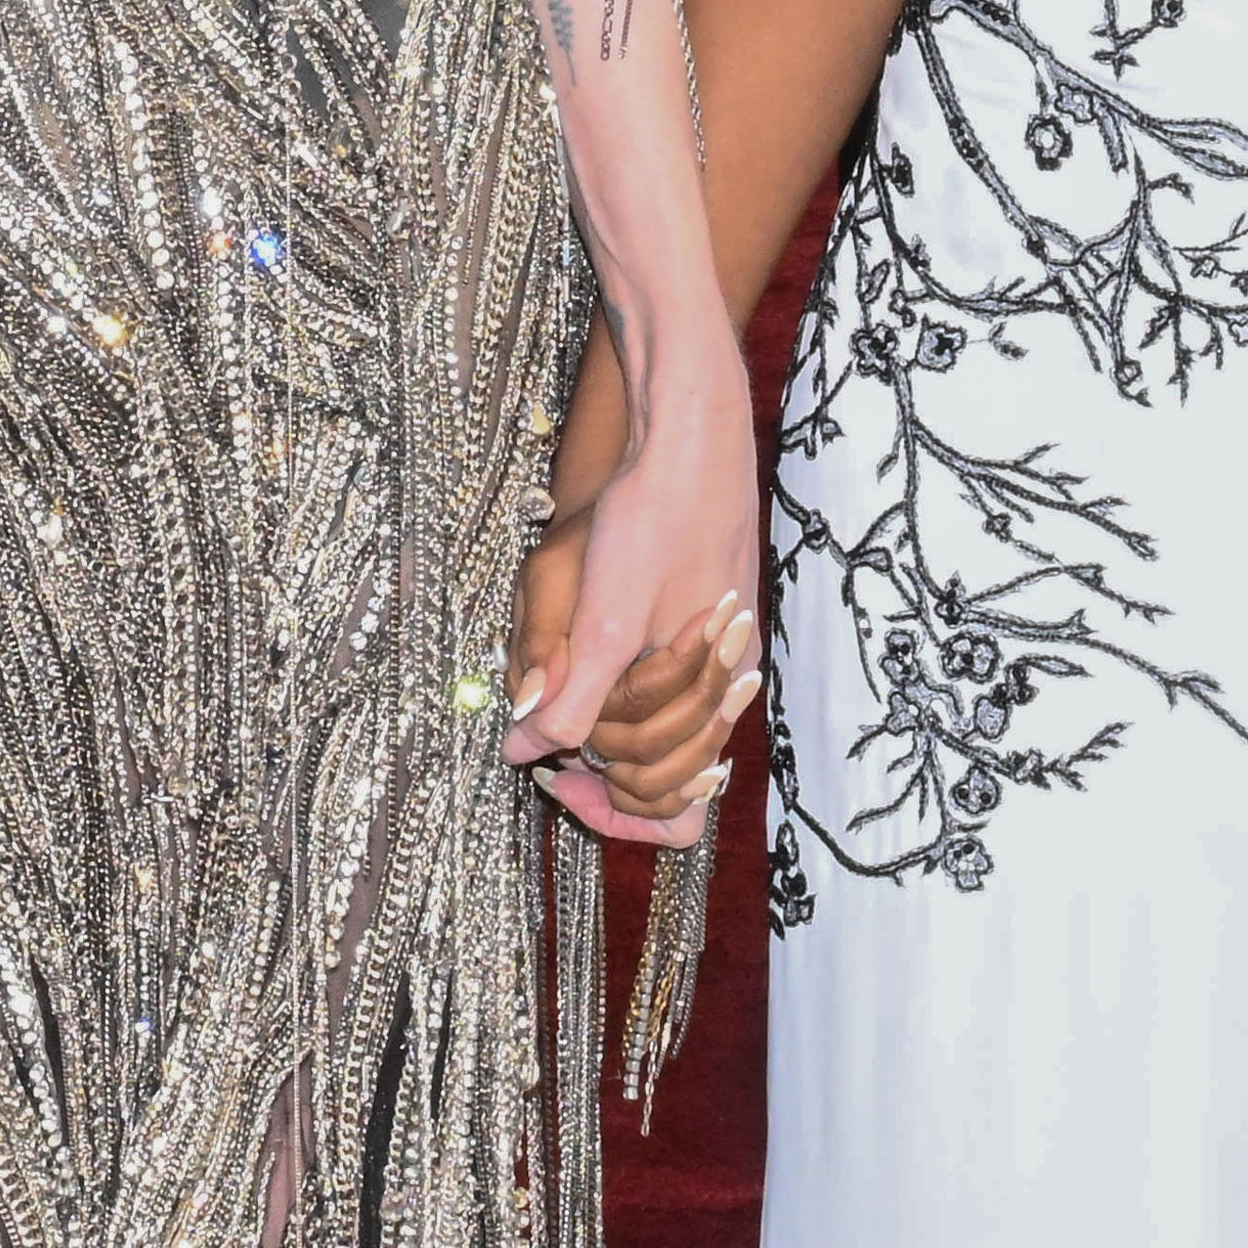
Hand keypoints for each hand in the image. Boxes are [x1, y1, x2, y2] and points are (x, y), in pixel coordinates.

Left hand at [506, 390, 757, 848]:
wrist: (688, 433)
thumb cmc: (651, 517)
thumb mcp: (601, 612)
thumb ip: (570, 695)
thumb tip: (523, 752)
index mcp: (708, 697)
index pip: (672, 814)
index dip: (608, 812)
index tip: (552, 782)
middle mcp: (724, 687)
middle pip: (665, 779)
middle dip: (603, 767)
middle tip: (545, 740)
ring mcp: (718, 655)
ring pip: (662, 734)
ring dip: (609, 726)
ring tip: (563, 687)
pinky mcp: (704, 621)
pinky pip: (667, 690)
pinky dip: (623, 691)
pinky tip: (589, 658)